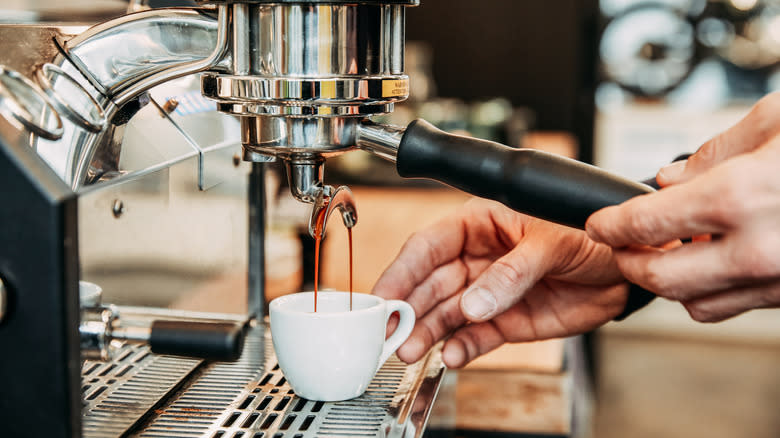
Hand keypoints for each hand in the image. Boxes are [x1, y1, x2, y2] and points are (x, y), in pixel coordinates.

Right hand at [373, 198, 626, 367]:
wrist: (628, 267)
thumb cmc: (590, 233)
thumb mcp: (553, 242)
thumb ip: (513, 272)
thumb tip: (475, 304)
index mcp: (480, 223)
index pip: (429, 245)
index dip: (403, 271)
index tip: (383, 296)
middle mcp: (477, 257)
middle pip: (430, 284)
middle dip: (408, 309)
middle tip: (389, 333)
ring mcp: (489, 291)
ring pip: (447, 314)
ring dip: (427, 333)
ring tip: (410, 351)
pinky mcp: (506, 321)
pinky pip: (476, 337)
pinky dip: (462, 348)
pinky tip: (450, 356)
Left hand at [586, 92, 779, 322]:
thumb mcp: (776, 123)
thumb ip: (713, 154)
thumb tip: (668, 178)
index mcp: (743, 198)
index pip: (646, 225)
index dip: (610, 225)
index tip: (599, 222)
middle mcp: (761, 250)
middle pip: (662, 280)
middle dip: (630, 263)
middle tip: (620, 245)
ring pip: (697, 304)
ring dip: (671, 282)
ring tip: (668, 251)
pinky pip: (738, 305)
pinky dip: (713, 289)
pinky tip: (715, 258)